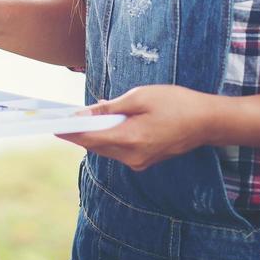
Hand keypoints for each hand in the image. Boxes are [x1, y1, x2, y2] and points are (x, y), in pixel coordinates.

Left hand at [54, 84, 220, 171]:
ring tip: (81, 120)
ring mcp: (139, 162)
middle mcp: (133, 156)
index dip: (70, 132)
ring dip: (94, 136)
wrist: (206, 122)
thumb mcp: (141, 97)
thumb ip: (112, 107)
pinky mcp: (145, 161)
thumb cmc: (176, 104)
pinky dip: (109, 139)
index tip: (53, 125)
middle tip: (63, 119)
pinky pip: (119, 150)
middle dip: (79, 133)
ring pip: (107, 149)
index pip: (91, 138)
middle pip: (96, 146)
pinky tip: (105, 125)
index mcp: (131, 139)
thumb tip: (88, 112)